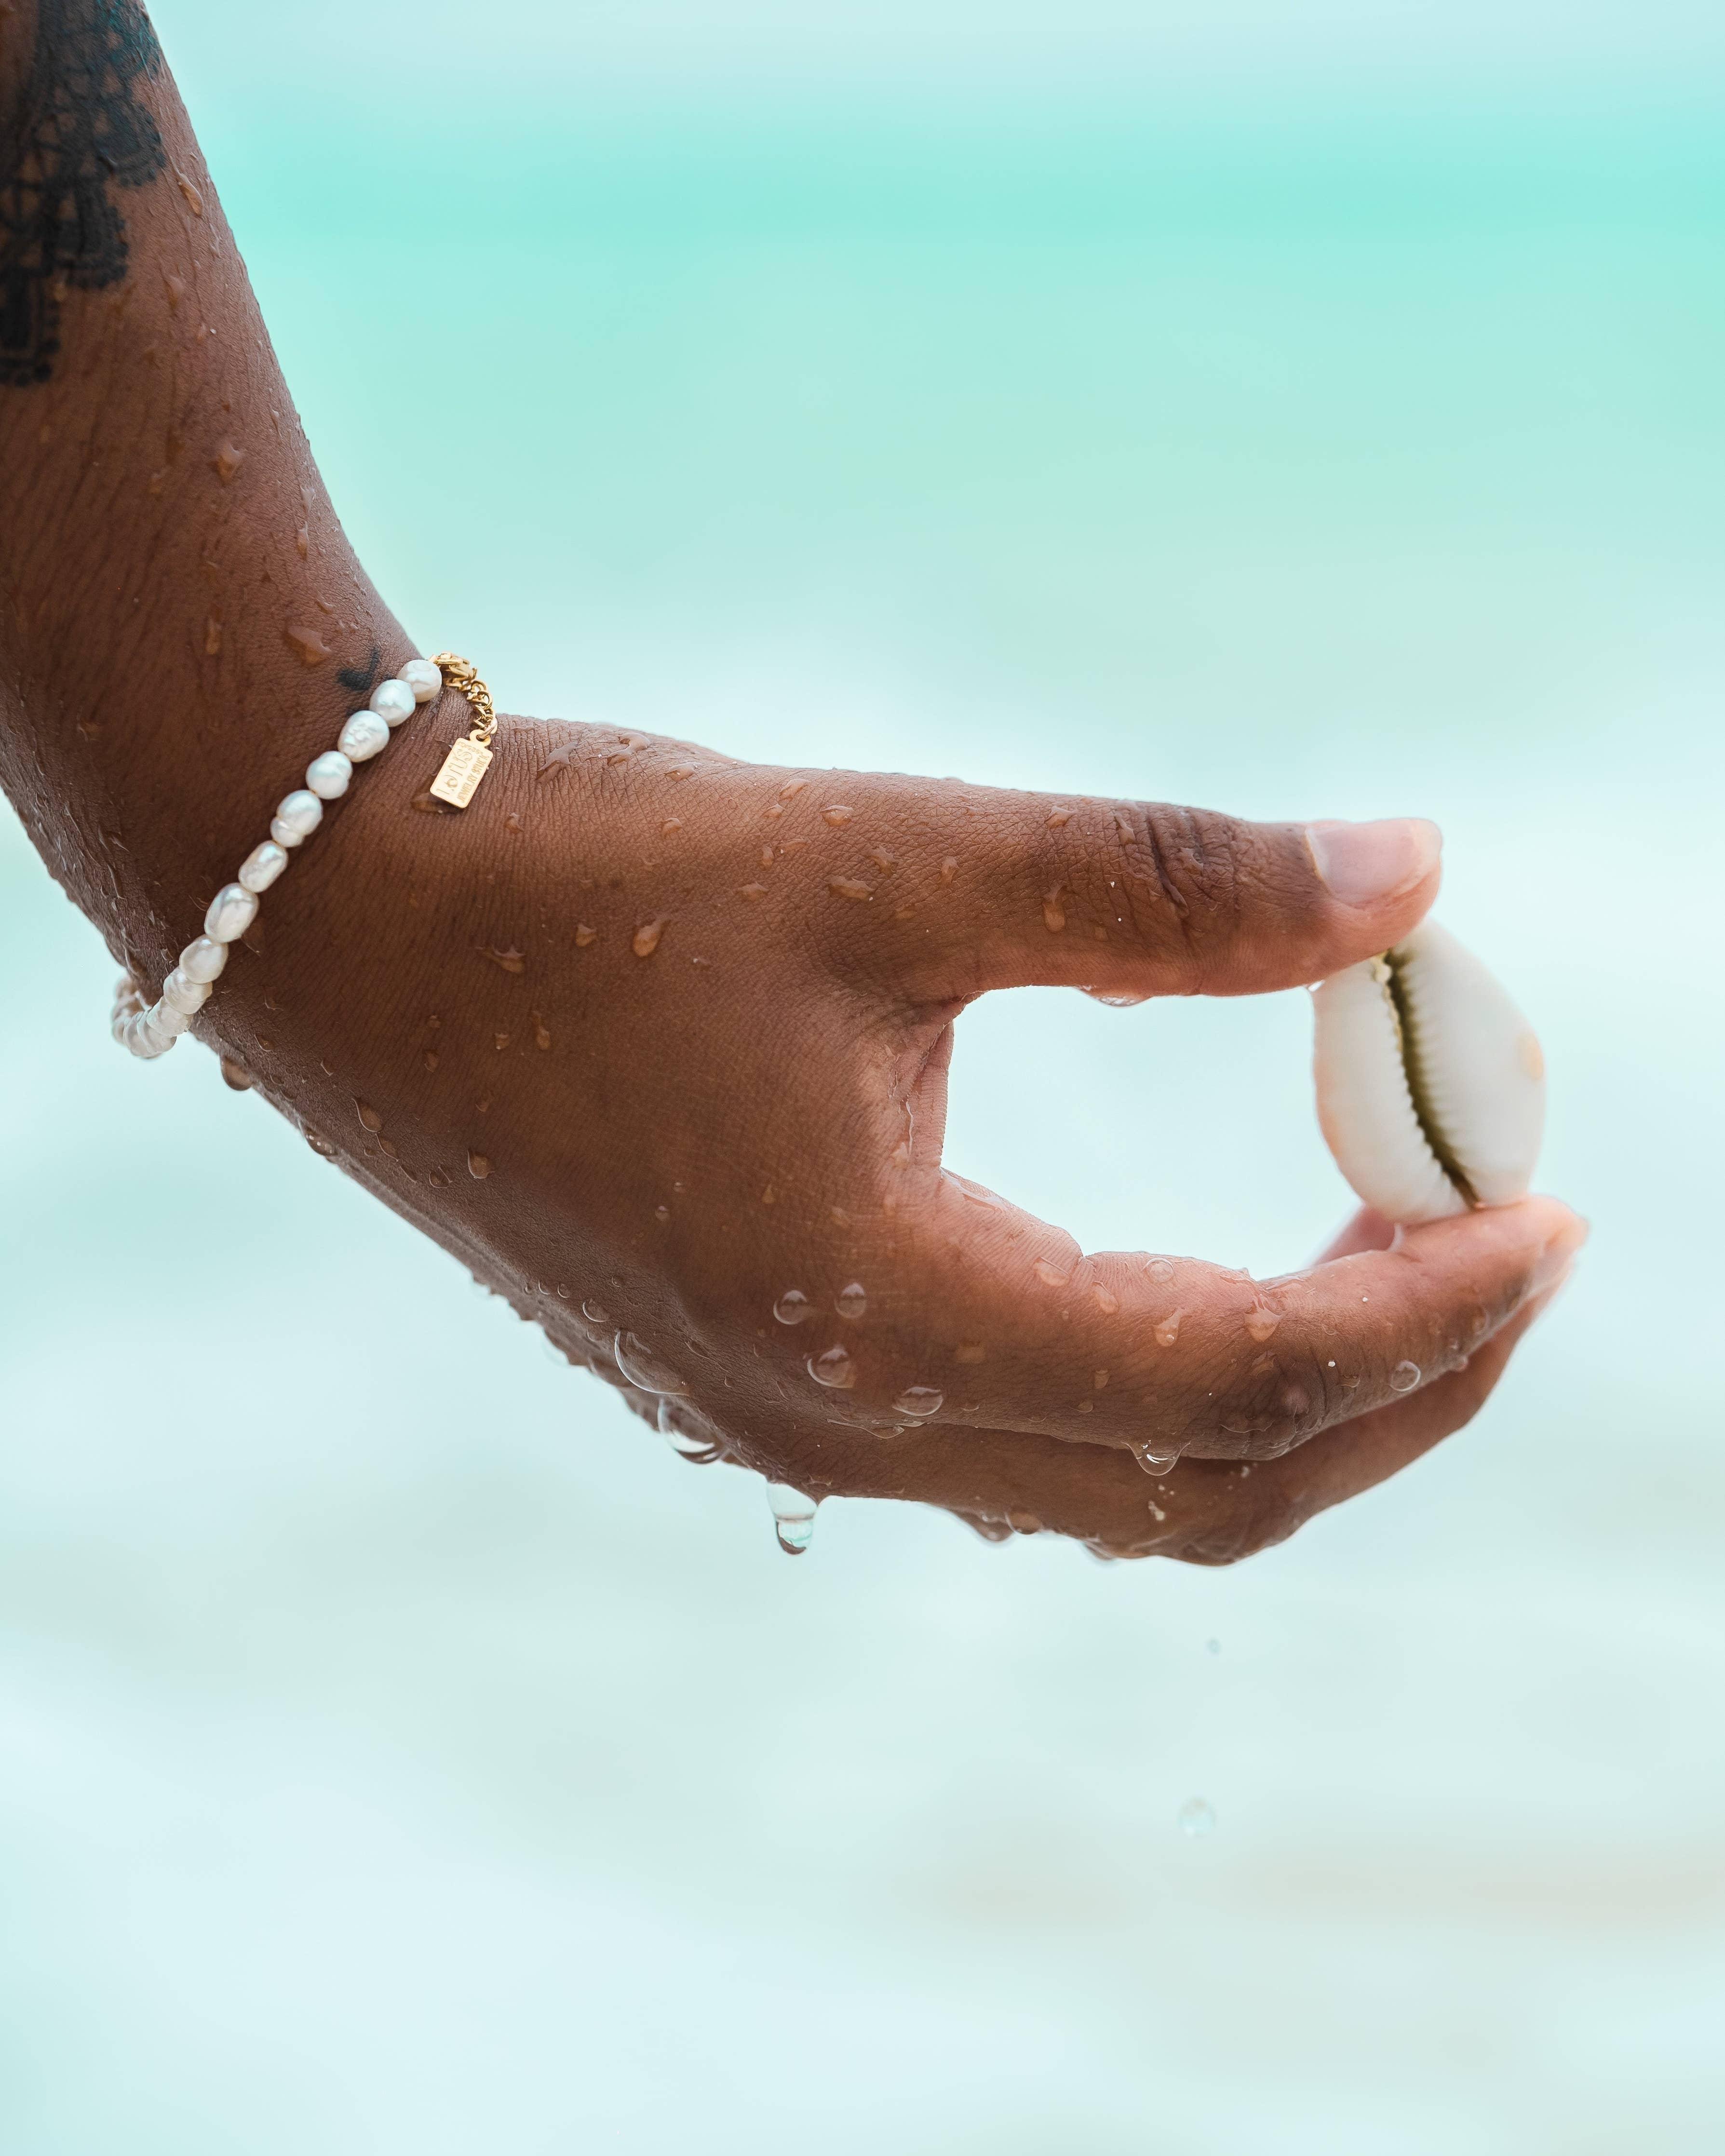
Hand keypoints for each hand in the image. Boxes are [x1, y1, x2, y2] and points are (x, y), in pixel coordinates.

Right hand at [236, 716, 1583, 1558]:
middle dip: (1390, 1389)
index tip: (1559, 1215)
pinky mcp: (748, 1376)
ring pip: (1108, 1486)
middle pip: (1198, 1488)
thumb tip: (1417, 874)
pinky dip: (1151, 1375)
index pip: (1237, 1383)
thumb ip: (1165, 887)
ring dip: (1276, 1393)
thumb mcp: (897, 861)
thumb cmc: (589, 879)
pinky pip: (1010, 1441)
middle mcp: (836, 1418)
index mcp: (877, 1310)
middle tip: (1512, 1243)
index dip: (1429, 1314)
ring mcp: (782, 1419)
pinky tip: (1198, 1262)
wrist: (337, 928)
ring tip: (1390, 1245)